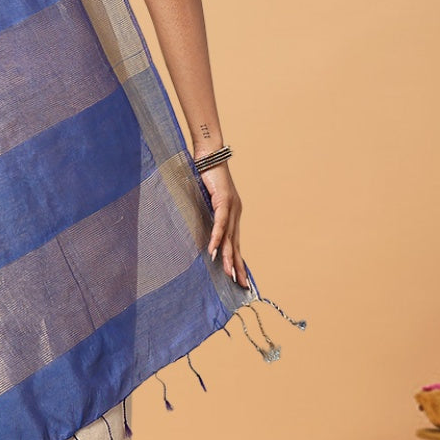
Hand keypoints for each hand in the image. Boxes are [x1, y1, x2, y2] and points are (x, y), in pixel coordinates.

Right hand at [199, 161, 245, 286]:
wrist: (208, 154)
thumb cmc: (204, 176)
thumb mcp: (205, 201)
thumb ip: (206, 216)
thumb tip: (198, 232)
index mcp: (232, 215)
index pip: (236, 243)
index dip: (238, 261)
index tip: (239, 279)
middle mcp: (235, 213)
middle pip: (237, 245)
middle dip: (238, 266)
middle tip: (241, 285)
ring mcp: (231, 207)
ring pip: (230, 238)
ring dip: (228, 257)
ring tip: (228, 274)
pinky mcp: (224, 200)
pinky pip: (220, 224)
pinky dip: (217, 238)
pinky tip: (215, 251)